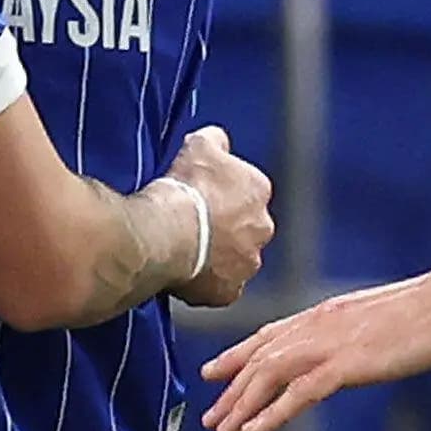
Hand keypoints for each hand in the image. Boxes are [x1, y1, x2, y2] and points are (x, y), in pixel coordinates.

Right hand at [163, 125, 273, 307]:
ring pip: (235, 259)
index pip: (247, 190)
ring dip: (218, 256)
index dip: (223, 194)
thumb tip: (217, 139)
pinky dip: (207, 283)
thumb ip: (215, 140)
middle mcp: (262, 228)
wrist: (168, 232)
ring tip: (189, 251)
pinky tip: (187, 274)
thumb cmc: (185, 189)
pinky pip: (221, 288)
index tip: (204, 196)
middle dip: (227, 227)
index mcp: (259, 190)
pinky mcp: (229, 291)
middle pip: (246, 227)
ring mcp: (247, 263)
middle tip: (196, 225)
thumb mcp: (198, 145)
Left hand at [200, 271, 430, 430]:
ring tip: (222, 429)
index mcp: (329, 312)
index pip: (271, 333)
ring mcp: (332, 342)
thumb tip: (350, 350)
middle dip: (232, 387)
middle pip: (261, 357)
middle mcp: (320, 323)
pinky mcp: (348, 363)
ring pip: (270, 374)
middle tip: (211, 414)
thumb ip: (356, 333)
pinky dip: (271, 413)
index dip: (239, 354)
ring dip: (241, 403)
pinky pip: (298, 392)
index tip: (215, 370)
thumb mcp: (383, 319)